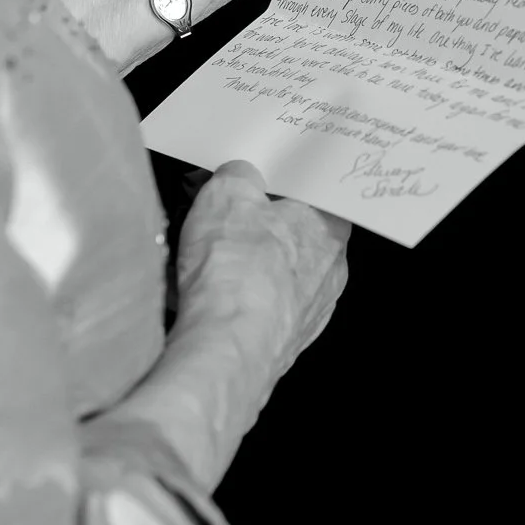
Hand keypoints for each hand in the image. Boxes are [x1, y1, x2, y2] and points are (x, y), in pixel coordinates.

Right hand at [172, 160, 350, 387]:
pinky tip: (198, 296)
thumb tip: (239, 176)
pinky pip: (254, 309)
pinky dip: (229, 300)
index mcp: (329, 228)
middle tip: (211, 214)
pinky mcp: (282, 343)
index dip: (275, 184)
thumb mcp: (227, 193)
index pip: (313, 195)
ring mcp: (308, 312)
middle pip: (287, 234)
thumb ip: (239, 176)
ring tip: (194, 258)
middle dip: (247, 223)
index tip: (246, 181)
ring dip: (235, 264)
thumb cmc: (237, 271)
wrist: (225, 348)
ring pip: (268, 274)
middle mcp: (329, 272)